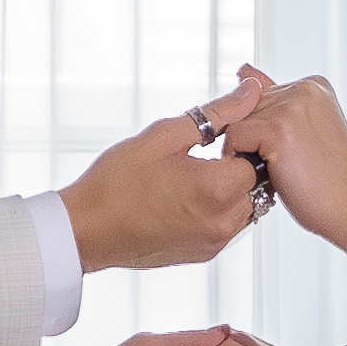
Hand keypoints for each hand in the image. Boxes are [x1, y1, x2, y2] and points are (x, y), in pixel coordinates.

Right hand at [61, 107, 270, 274]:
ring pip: (247, 206)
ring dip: (231, 188)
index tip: (216, 137)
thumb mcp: (165, 135)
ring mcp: (216, 241)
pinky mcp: (205, 254)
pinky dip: (218, 208)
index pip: (259, 155)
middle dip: (240, 164)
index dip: (241, 141)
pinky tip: (187, 197)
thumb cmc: (116, 181)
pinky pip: (228, 225)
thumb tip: (251, 91)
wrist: (87, 230)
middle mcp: (225, 221)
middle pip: (259, 183)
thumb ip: (217, 113)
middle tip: (206, 154)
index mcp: (218, 188)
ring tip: (194, 176)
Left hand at [209, 66, 346, 242]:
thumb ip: (273, 98)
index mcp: (313, 85)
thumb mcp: (302, 128)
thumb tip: (243, 71)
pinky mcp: (277, 129)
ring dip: (247, 152)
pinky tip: (268, 173)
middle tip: (290, 164)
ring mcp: (291, 107)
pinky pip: (234, 138)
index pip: (260, 97)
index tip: (293, 151)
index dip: (266, 131)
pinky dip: (241, 160)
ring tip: (282, 169)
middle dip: (255, 140)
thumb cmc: (328, 179)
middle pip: (246, 108)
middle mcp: (303, 88)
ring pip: (237, 123)